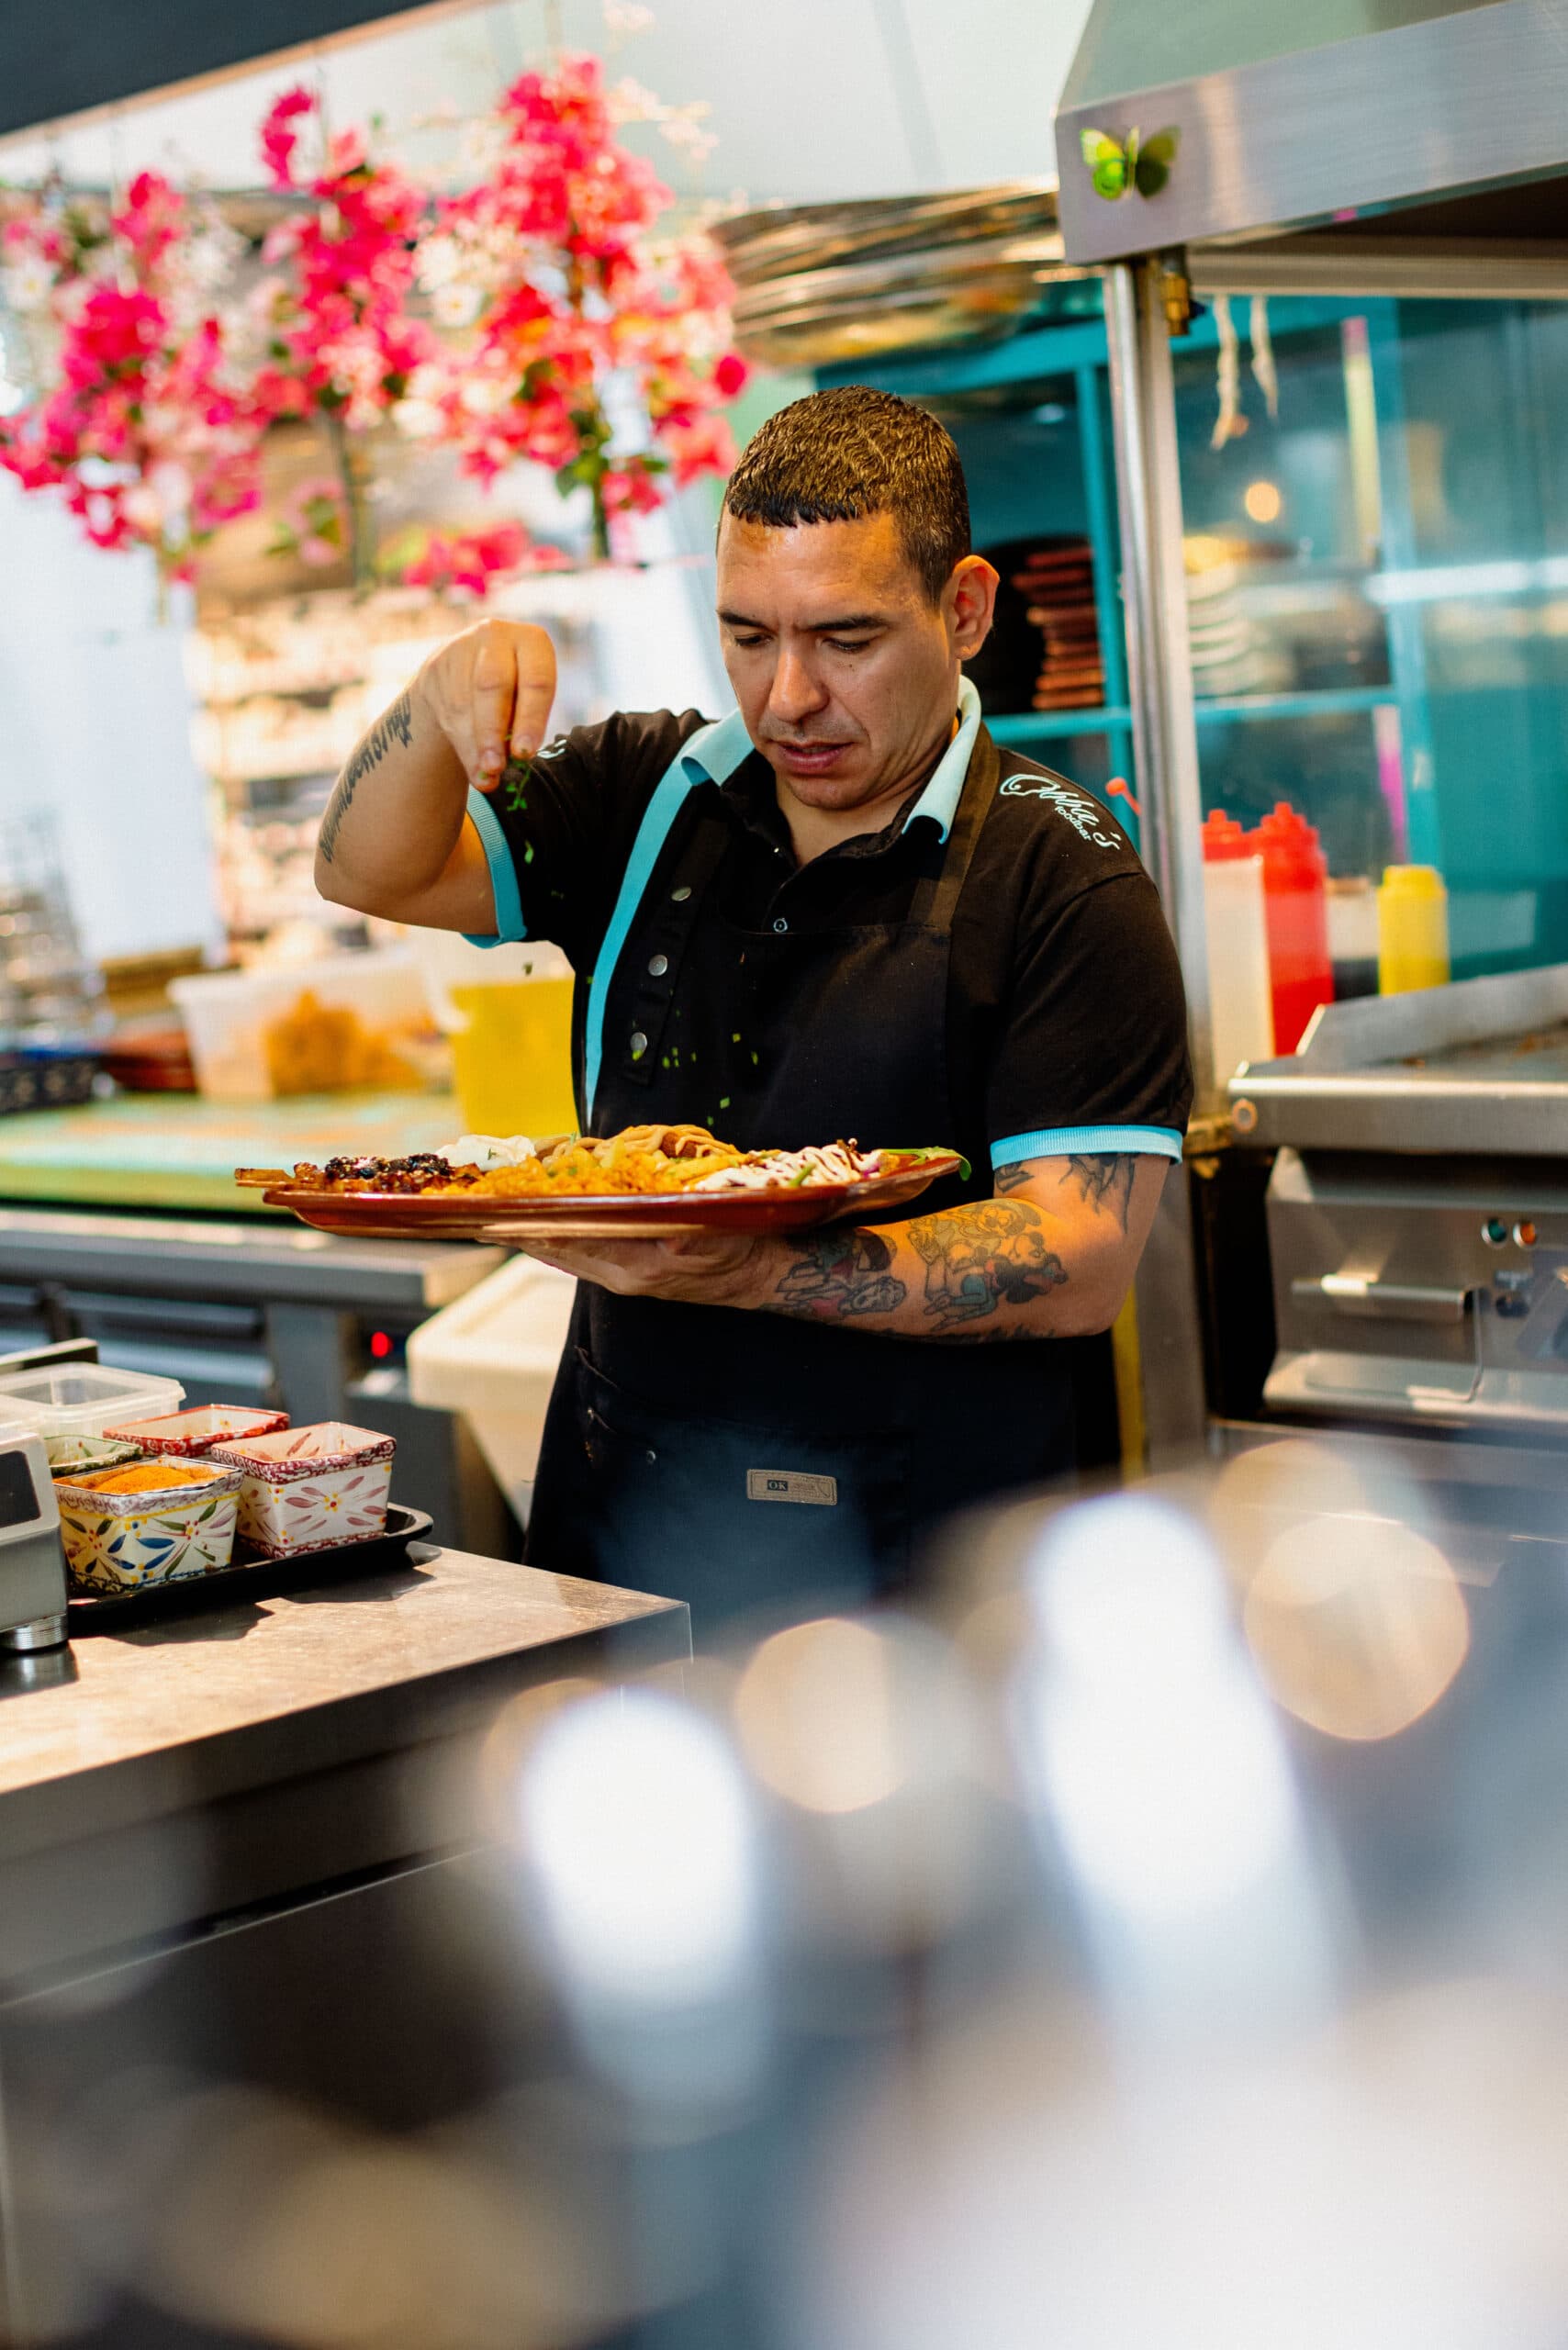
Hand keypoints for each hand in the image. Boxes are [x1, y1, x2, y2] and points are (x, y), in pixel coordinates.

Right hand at [414, 617, 558, 793]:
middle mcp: (496, 635)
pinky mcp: (436, 664)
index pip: (536, 681)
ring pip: (465, 703)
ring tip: (486, 777)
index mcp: (532, 641)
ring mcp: (462, 647)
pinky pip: (446, 710)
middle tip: (496, 768)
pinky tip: (473, 768)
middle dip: (493, 733)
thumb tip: (513, 762)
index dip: (531, 720)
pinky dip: (462, 745)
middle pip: (493, 687)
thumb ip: (524, 724)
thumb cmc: (514, 693)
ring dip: (474, 746)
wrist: (469, 671)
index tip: (524, 754)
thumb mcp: (528, 699)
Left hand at [514, 1229, 770, 1306]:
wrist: (758, 1275)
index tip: (497, 1211)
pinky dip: (554, 1240)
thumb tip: (659, 1224)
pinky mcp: (626, 1272)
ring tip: (496, 1215)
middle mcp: (621, 1275)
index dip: (534, 1224)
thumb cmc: (739, 1249)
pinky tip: (535, 1229)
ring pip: (564, 1253)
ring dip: (532, 1234)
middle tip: (481, 1208)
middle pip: (557, 1249)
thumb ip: (685, 1231)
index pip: (571, 1241)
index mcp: (636, 1267)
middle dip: (521, 1228)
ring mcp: (621, 1276)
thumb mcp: (716, 1235)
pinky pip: (578, 1256)